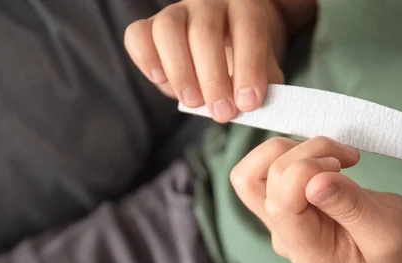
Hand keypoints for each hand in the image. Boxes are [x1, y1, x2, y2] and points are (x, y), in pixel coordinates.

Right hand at [124, 0, 285, 122]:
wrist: (224, 46)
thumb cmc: (246, 61)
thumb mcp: (263, 70)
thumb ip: (262, 85)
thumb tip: (254, 107)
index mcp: (244, 8)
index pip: (248, 29)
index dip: (249, 67)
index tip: (248, 103)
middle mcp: (209, 3)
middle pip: (205, 32)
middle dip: (214, 78)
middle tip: (222, 113)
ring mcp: (176, 12)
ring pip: (168, 30)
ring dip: (180, 71)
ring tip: (193, 103)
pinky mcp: (150, 27)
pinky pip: (137, 35)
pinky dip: (145, 59)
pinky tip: (160, 80)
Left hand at [231, 136, 401, 262]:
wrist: (397, 250)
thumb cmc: (398, 245)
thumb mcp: (387, 230)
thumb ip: (351, 206)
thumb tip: (314, 180)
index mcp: (308, 251)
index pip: (280, 204)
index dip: (303, 171)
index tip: (341, 166)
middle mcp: (283, 235)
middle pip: (259, 182)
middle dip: (302, 154)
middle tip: (345, 157)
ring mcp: (278, 218)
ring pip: (252, 172)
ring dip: (289, 149)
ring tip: (332, 154)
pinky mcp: (282, 198)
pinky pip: (266, 167)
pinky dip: (291, 150)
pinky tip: (324, 157)